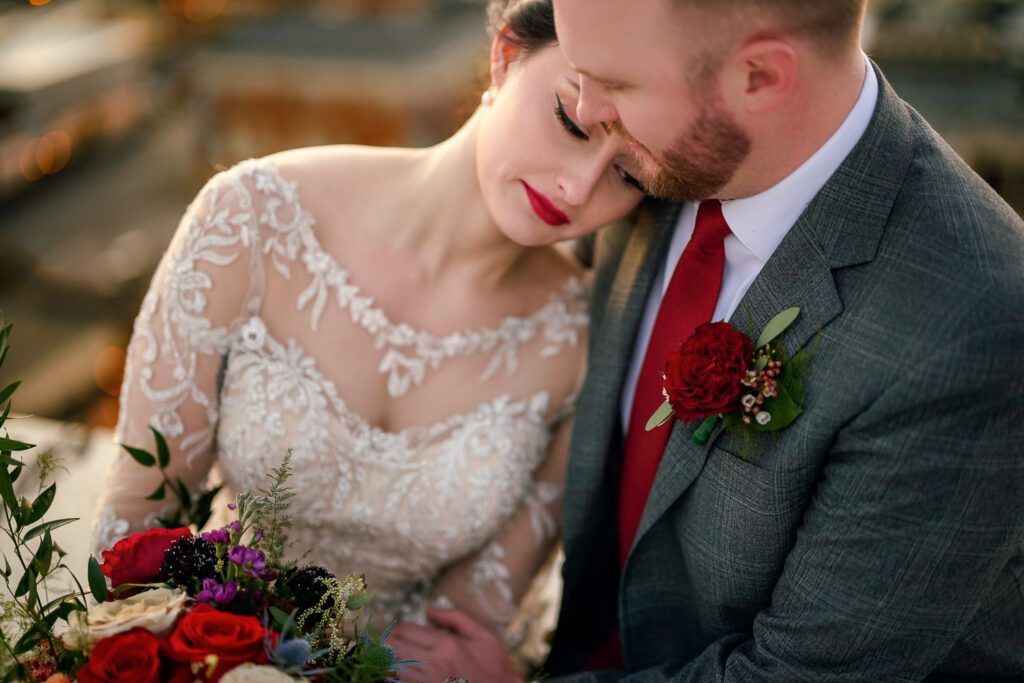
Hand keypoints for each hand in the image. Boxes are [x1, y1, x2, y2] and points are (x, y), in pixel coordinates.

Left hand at [389, 608, 522, 682]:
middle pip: (392, 647)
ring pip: (390, 668)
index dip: (396, 628)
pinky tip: (396, 672)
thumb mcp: (484, 636)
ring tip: (384, 656)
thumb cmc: (495, 669)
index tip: (395, 629)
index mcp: (445, 645)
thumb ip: (456, 618)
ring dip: (385, 661)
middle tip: (382, 641)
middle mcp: (432, 664)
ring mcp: (426, 682)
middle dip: (385, 642)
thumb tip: (429, 611)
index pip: (405, 629)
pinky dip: (393, 677)